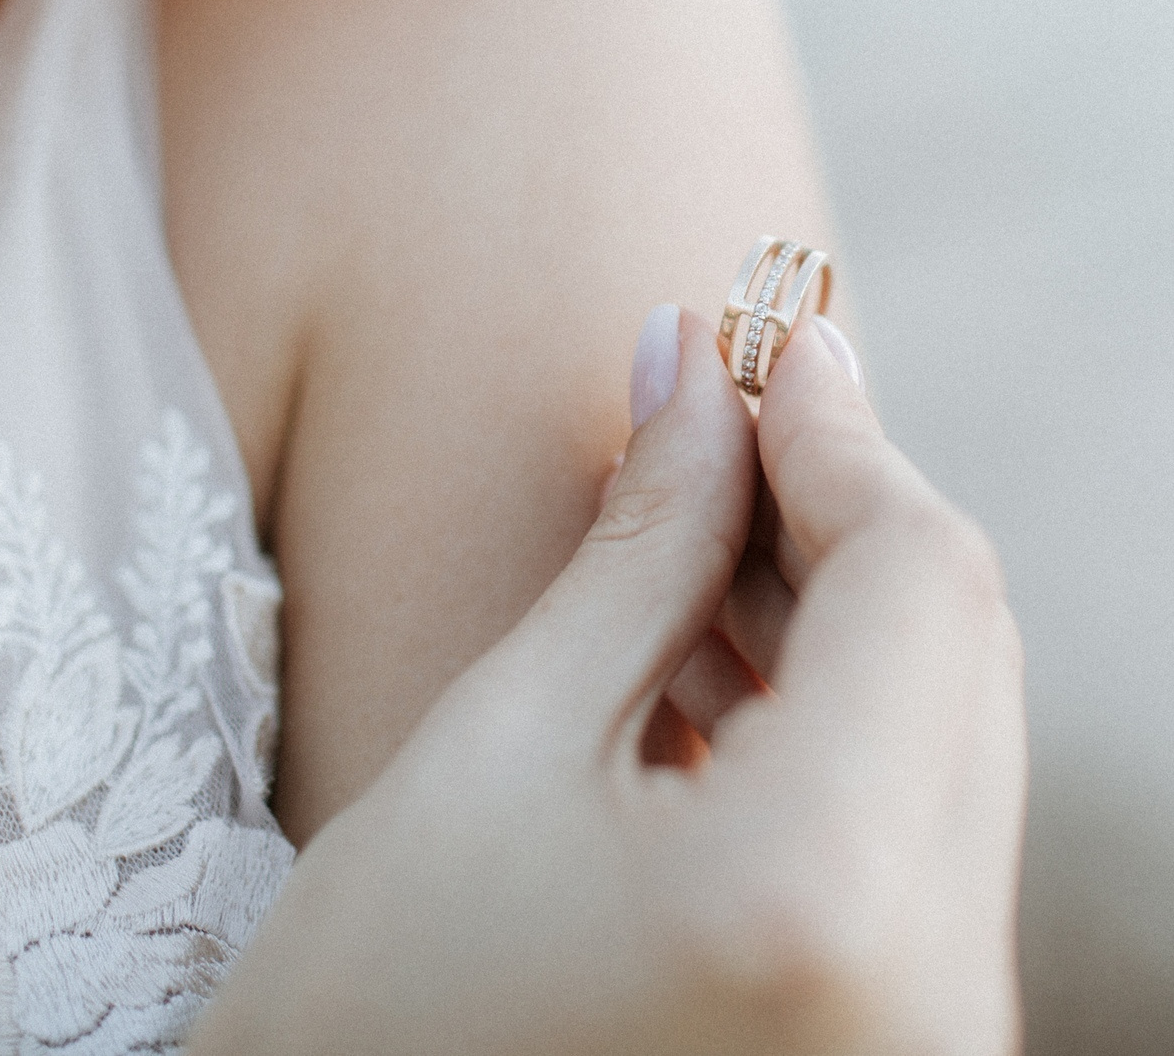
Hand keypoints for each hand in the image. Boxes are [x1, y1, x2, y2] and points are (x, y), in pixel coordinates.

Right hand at [189, 309, 1026, 1055]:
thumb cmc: (366, 1006)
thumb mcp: (499, 739)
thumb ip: (639, 544)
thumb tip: (694, 368)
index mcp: (820, 897)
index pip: (916, 587)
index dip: (840, 436)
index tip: (762, 339)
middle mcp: (932, 999)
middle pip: (958, 655)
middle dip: (841, 507)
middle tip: (724, 407)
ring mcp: (934, 1046)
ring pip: (951, 739)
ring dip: (836, 605)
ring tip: (700, 521)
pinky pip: (917, 833)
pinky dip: (836, 716)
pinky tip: (721, 650)